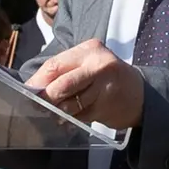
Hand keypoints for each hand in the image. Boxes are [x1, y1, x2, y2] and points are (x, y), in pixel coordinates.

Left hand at [26, 40, 144, 133]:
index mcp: (89, 50)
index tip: (28, 92)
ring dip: (59, 112)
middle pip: (61, 85)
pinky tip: (75, 116)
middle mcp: (98, 66)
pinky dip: (72, 119)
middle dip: (46, 98)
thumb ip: (63, 71)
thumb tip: (33, 87)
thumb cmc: (105, 77)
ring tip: (58, 112)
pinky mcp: (106, 106)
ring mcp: (104, 87)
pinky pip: (79, 116)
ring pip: (69, 104)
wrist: (140, 94)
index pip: (55, 65)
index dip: (38, 81)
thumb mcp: (87, 64)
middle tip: (39, 106)